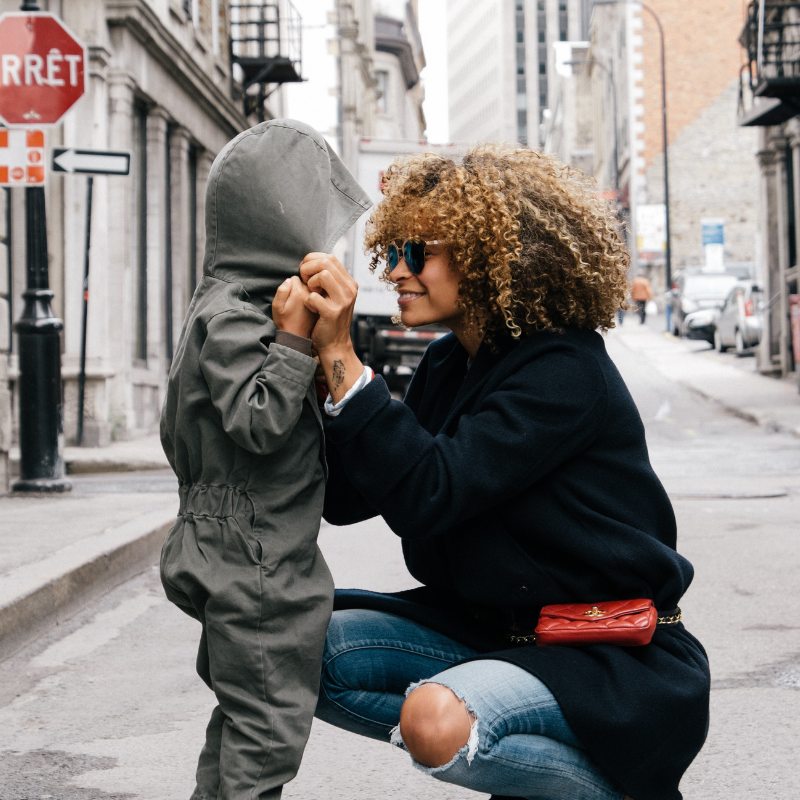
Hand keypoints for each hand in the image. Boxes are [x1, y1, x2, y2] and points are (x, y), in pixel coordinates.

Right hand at [272, 276, 316, 338]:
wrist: (297, 337)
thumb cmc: (284, 321)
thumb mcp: (277, 306)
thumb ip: (282, 290)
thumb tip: (290, 279)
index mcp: (298, 291)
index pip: (295, 278)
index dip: (290, 286)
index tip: (289, 297)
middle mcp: (310, 293)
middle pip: (305, 281)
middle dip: (299, 287)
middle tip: (295, 301)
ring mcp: (318, 298)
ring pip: (312, 288)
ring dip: (307, 293)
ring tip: (301, 305)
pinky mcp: (322, 304)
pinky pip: (318, 295)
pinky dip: (314, 299)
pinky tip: (309, 308)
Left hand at [299, 253, 362, 402]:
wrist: (334, 344)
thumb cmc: (328, 318)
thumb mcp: (334, 295)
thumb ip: (329, 279)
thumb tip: (314, 260)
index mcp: (350, 283)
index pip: (330, 257)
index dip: (312, 260)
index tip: (305, 271)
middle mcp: (350, 290)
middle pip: (325, 262)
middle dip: (308, 268)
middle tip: (304, 281)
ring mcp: (343, 301)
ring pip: (322, 275)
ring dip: (309, 283)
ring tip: (310, 293)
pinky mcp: (333, 312)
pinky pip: (313, 296)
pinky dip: (307, 301)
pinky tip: (311, 307)